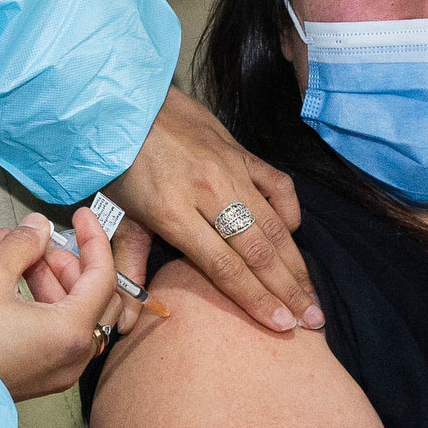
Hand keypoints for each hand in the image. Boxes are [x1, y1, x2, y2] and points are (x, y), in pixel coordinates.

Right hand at [0, 209, 119, 401]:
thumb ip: (22, 245)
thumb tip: (37, 230)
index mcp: (70, 333)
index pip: (101, 277)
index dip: (93, 239)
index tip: (82, 218)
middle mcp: (70, 358)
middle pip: (91, 297)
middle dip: (67, 262)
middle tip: (39, 241)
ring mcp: (54, 371)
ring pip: (71, 315)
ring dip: (49, 280)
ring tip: (16, 255)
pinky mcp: (35, 376)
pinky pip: (53, 333)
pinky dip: (40, 304)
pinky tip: (12, 282)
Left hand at [109, 88, 317, 332]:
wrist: (125, 102)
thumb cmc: (116, 163)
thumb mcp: (114, 216)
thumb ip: (126, 266)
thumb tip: (124, 321)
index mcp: (172, 213)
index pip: (225, 267)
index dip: (256, 299)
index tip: (282, 325)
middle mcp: (207, 193)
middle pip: (257, 251)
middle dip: (287, 290)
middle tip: (312, 320)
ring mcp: (229, 169)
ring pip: (273, 223)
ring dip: (295, 262)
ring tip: (312, 293)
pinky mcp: (241, 151)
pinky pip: (277, 184)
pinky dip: (289, 211)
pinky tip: (293, 234)